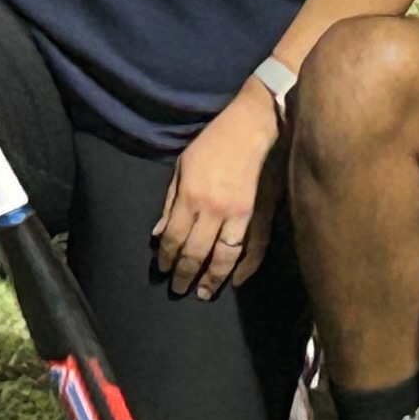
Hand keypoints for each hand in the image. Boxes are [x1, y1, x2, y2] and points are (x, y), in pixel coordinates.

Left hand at [155, 83, 283, 296]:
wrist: (254, 126)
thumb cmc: (215, 141)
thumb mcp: (183, 165)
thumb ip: (170, 202)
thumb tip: (158, 232)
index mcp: (191, 197)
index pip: (173, 238)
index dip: (166, 257)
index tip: (162, 270)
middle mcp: (213, 211)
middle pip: (195, 253)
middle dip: (184, 274)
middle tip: (178, 289)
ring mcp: (239, 215)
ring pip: (223, 258)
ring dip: (212, 279)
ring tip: (203, 293)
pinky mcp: (260, 214)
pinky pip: (254, 248)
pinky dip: (246, 268)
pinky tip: (236, 280)